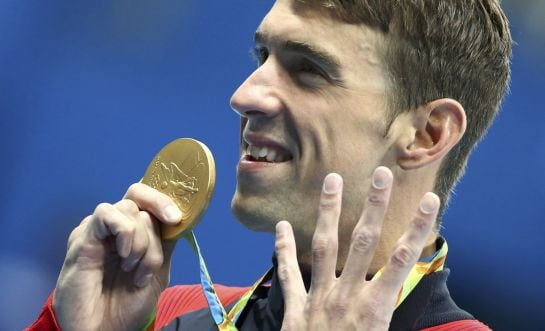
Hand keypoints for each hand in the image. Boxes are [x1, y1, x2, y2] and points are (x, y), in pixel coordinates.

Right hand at [52, 183, 181, 330]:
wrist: (103, 330)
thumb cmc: (126, 305)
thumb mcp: (157, 273)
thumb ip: (165, 245)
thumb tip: (178, 219)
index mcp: (134, 233)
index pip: (148, 200)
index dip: (165, 199)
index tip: (179, 217)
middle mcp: (116, 228)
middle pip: (140, 196)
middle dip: (160, 207)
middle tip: (173, 221)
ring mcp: (100, 231)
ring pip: (129, 208)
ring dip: (142, 239)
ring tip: (134, 268)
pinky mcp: (83, 237)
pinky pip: (106, 213)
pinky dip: (124, 231)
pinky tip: (123, 256)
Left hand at [275, 167, 438, 330]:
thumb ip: (398, 317)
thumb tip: (423, 301)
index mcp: (375, 310)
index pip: (403, 262)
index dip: (418, 229)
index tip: (429, 201)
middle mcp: (347, 297)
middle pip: (364, 243)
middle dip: (374, 207)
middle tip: (381, 174)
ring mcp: (318, 300)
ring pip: (325, 247)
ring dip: (329, 212)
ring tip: (332, 180)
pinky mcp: (296, 310)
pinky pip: (288, 275)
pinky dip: (283, 250)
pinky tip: (280, 226)